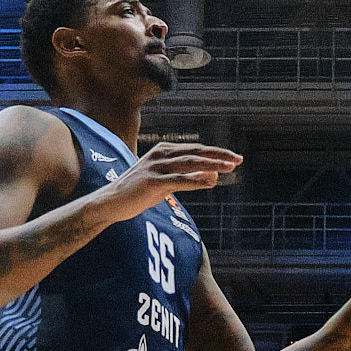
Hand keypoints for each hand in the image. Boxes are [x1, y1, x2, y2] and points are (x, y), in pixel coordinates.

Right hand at [102, 139, 242, 218]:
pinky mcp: (151, 181)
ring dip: (212, 165)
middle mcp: (160, 154)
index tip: (235, 157)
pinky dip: (196, 180)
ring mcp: (155, 167)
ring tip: (230, 168)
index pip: (196, 149)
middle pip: (196, 152)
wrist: (111, 202)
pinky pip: (178, 180)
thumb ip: (189, 179)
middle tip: (239, 160)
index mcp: (164, 150)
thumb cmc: (140, 192)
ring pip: (190, 163)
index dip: (217, 153)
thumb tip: (214, 178)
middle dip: (219, 156)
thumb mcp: (167, 183)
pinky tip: (211, 181)